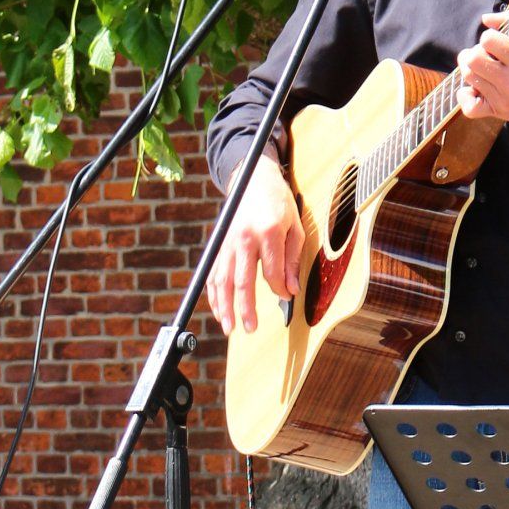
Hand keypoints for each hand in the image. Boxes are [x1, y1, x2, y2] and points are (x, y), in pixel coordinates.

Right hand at [208, 158, 303, 336]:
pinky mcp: (220, 244)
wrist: (254, 180)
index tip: (286, 297)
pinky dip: (213, 293)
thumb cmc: (279, 203)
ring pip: (222, 279)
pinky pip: (213, 273)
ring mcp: (228, 242)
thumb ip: (292, 259)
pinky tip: (219, 308)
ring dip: (224, 305)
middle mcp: (244, 238)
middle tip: (249, 328)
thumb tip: (291, 289)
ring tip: (229, 326)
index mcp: (268, 233)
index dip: (280, 289)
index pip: (272, 272)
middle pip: (242, 280)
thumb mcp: (296, 227)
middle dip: (245, 308)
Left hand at [454, 20, 508, 136]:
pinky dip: (466, 96)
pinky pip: (470, 107)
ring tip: (482, 67)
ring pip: (469, 77)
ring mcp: (504, 99)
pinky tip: (475, 88)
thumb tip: (486, 19)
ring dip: (471, 68)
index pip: (489, 40)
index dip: (490, 37)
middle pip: (473, 59)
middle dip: (475, 51)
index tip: (497, 42)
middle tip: (485, 54)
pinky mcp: (499, 112)